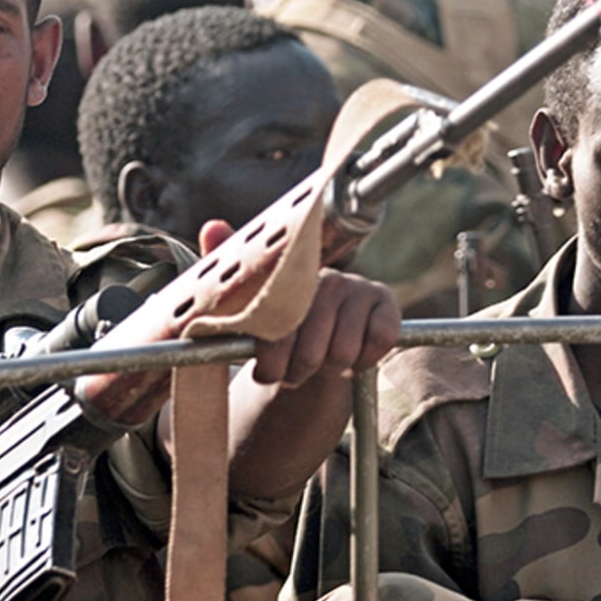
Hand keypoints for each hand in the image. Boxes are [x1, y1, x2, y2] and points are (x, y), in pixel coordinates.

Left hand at [194, 220, 401, 388]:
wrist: (320, 336)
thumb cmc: (283, 321)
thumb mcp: (252, 305)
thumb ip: (235, 273)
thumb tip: (212, 227)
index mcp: (293, 277)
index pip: (280, 330)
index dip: (272, 362)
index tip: (267, 372)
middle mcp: (330, 278)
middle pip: (312, 350)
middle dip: (299, 372)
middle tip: (294, 374)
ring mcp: (361, 289)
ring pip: (343, 352)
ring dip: (330, 370)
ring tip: (321, 364)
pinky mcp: (387, 305)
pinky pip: (380, 342)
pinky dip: (364, 360)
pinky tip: (352, 358)